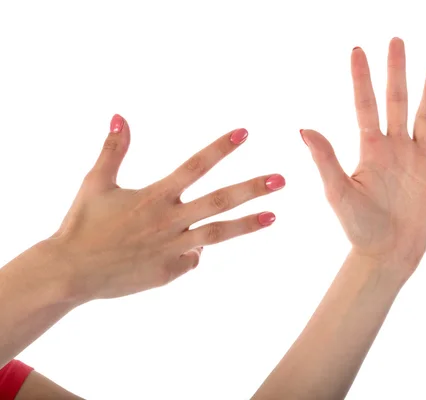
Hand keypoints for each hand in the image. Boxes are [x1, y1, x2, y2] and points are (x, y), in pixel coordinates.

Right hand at [46, 115, 284, 301]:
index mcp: (154, 196)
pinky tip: (189, 251)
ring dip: (248, 224)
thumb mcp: (96, 182)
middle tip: (281, 180)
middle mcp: (169, 220)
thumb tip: (119, 115)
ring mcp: (172, 248)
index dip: (221, 148)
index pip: (195, 166)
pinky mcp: (169, 272)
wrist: (70, 272)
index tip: (245, 133)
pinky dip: (195, 253)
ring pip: (218, 234)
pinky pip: (192, 259)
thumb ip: (113, 149)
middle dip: (252, 188)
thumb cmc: (81, 225)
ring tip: (274, 216)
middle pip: (220, 201)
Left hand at [300, 38, 425, 270]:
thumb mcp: (338, 192)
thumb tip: (303, 128)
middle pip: (396, 102)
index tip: (358, 50)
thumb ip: (326, 159)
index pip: (365, 105)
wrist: (388, 254)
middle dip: (396, 72)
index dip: (361, 78)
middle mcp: (395, 148)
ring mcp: (418, 160)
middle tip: (396, 42)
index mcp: (370, 149)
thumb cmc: (358, 227)